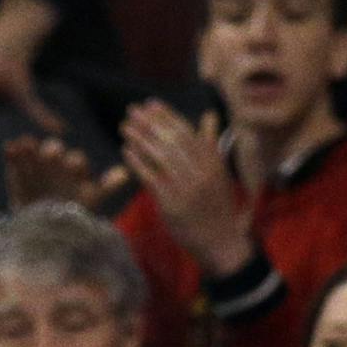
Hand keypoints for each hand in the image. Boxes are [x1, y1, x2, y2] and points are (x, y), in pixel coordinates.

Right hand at [4, 134, 129, 212]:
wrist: (44, 230)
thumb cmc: (72, 215)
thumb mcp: (92, 200)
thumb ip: (108, 185)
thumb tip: (126, 173)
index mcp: (74, 168)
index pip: (76, 162)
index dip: (75, 164)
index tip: (74, 168)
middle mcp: (55, 163)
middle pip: (55, 153)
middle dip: (53, 153)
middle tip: (52, 156)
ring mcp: (35, 165)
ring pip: (34, 152)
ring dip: (30, 148)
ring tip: (25, 145)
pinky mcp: (17, 170)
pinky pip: (14, 157)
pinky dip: (12, 151)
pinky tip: (8, 147)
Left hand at [120, 103, 251, 277]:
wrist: (222, 243)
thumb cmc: (218, 207)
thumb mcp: (220, 173)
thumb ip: (211, 144)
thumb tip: (209, 116)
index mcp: (212, 160)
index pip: (186, 130)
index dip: (167, 116)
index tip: (150, 104)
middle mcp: (200, 170)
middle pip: (171, 139)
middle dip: (149, 123)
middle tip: (132, 111)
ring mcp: (186, 187)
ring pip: (160, 155)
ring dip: (140, 139)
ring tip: (125, 127)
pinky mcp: (172, 204)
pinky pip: (151, 178)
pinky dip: (138, 163)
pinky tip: (126, 152)